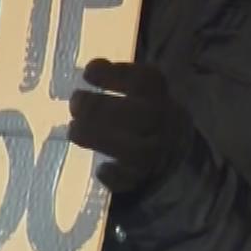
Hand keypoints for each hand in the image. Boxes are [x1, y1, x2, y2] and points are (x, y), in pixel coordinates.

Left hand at [67, 59, 190, 194]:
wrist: (176, 158)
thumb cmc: (147, 117)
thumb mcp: (144, 94)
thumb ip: (122, 82)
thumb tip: (92, 69)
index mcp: (163, 98)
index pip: (148, 81)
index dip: (116, 75)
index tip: (88, 73)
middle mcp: (165, 124)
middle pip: (143, 115)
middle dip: (102, 108)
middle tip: (75, 101)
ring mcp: (158, 155)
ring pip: (136, 150)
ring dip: (99, 138)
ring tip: (74, 129)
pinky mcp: (146, 180)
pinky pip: (131, 182)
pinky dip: (114, 176)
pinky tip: (101, 169)